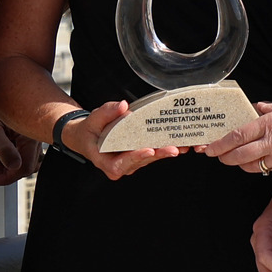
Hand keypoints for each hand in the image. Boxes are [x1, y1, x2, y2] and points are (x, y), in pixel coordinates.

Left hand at [0, 125, 40, 185]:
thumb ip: (3, 149)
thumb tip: (14, 167)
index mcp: (30, 134)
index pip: (26, 166)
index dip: (10, 177)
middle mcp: (36, 135)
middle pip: (28, 165)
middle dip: (9, 174)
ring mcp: (33, 135)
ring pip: (28, 160)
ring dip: (12, 168)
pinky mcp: (28, 134)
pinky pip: (26, 153)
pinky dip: (14, 160)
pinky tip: (2, 159)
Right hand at [67, 101, 185, 181]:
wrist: (89, 136)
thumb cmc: (90, 130)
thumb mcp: (93, 119)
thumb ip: (106, 113)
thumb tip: (123, 106)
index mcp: (105, 161)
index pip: (120, 164)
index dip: (135, 157)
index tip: (148, 150)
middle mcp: (120, 165)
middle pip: (141, 161)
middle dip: (158, 154)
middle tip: (173, 149)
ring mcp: (131, 162)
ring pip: (150, 158)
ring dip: (166, 151)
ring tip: (182, 145)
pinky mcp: (140, 156)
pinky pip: (153, 152)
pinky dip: (165, 147)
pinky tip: (180, 142)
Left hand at [208, 101, 271, 173]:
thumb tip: (257, 107)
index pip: (238, 135)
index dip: (220, 144)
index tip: (210, 147)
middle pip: (239, 155)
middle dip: (225, 158)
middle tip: (218, 156)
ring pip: (252, 166)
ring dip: (242, 164)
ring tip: (238, 158)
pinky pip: (268, 170)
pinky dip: (261, 166)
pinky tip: (261, 160)